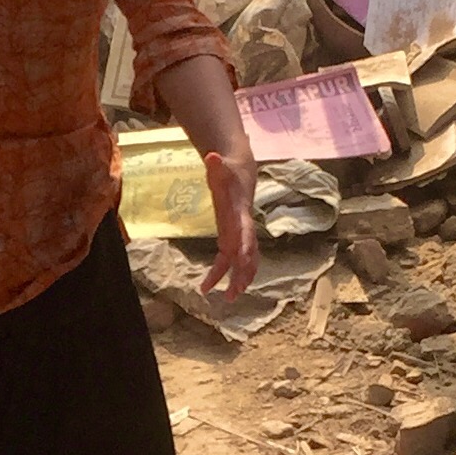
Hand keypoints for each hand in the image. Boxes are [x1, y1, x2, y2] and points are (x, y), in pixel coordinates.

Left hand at [200, 150, 259, 301]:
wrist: (240, 175)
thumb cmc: (228, 172)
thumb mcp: (221, 167)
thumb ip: (216, 164)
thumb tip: (211, 155)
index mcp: (240, 215)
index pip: (246, 234)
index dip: (246, 247)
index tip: (243, 261)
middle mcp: (243, 229)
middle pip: (247, 255)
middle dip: (243, 274)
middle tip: (235, 293)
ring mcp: (238, 236)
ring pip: (242, 262)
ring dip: (238, 280)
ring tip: (229, 299)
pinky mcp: (230, 239)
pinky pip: (227, 261)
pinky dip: (221, 274)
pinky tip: (208, 286)